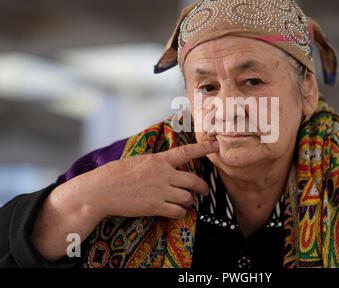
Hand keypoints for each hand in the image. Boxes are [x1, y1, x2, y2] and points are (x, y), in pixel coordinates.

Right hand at [86, 141, 218, 219]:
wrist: (101, 190)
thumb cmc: (117, 173)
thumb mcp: (139, 160)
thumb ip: (157, 163)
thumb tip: (168, 165)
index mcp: (159, 160)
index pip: (186, 152)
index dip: (204, 148)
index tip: (216, 145)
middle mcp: (163, 174)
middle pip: (193, 180)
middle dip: (202, 187)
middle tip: (204, 190)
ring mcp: (160, 191)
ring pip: (187, 198)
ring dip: (189, 201)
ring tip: (185, 202)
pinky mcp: (155, 206)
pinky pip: (178, 211)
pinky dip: (180, 212)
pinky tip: (177, 211)